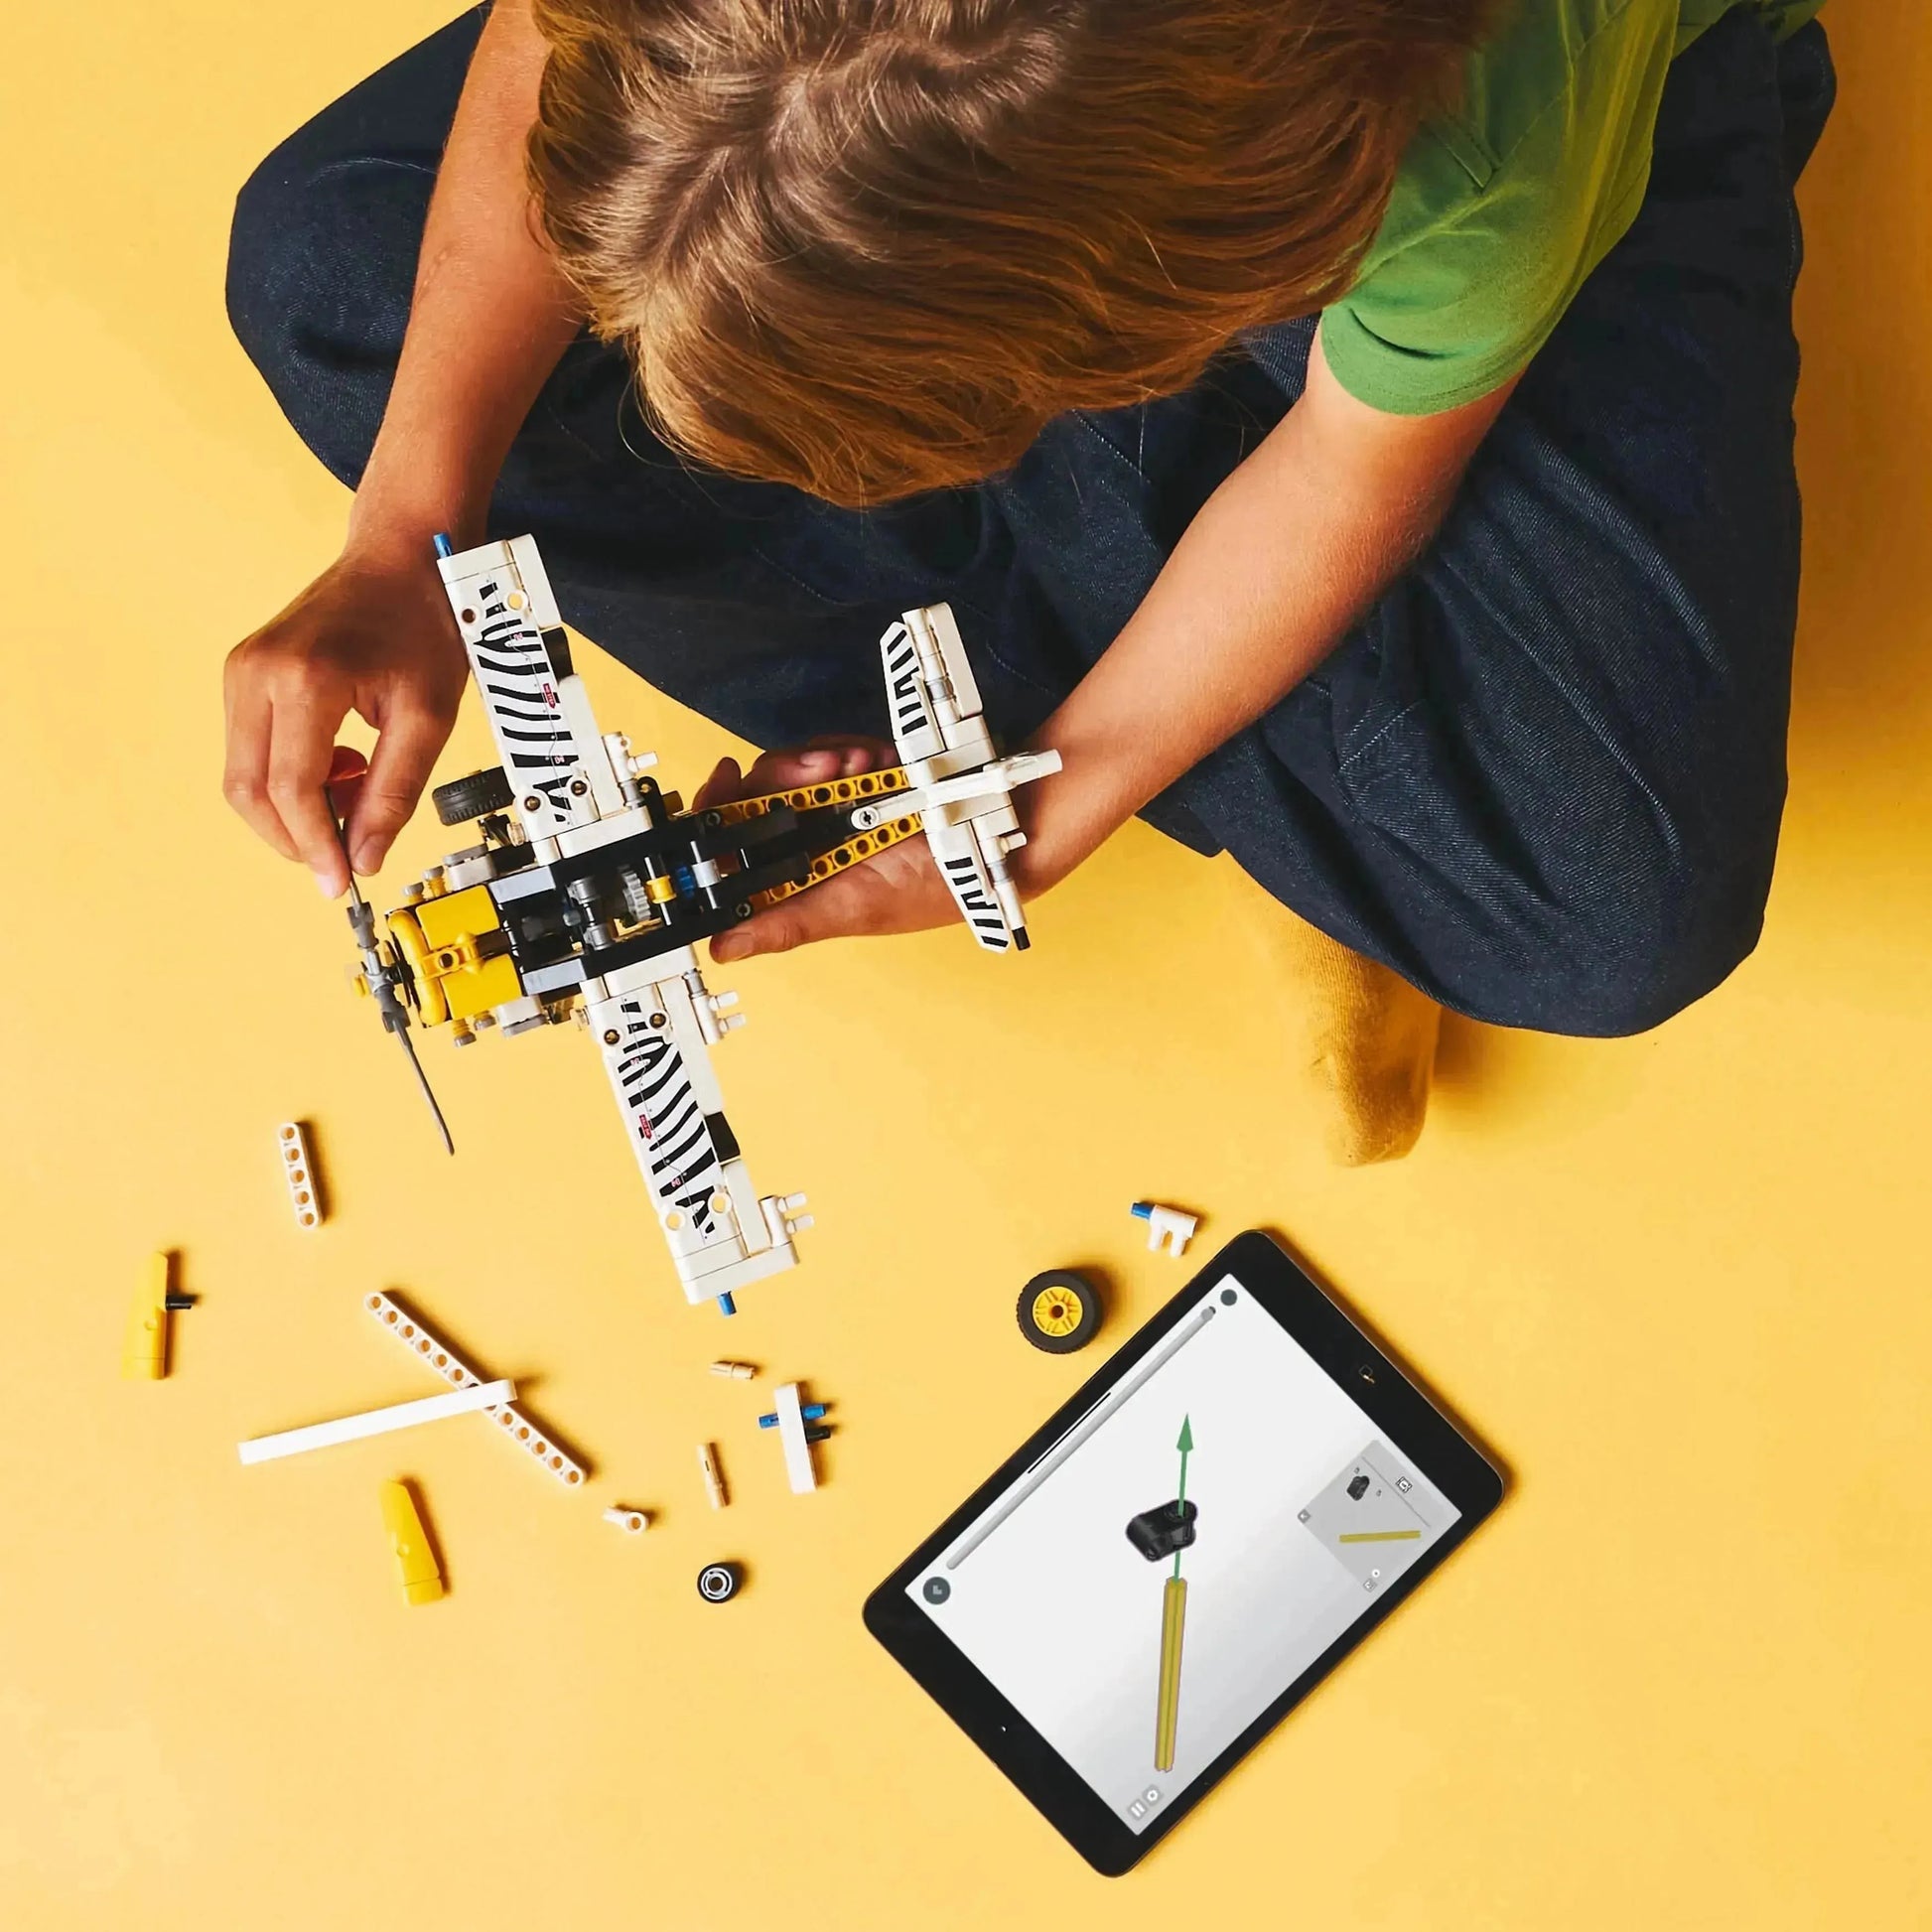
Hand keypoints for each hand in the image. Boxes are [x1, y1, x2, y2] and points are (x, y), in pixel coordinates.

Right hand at [222, 543, 471, 895]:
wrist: (401, 559)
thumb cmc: (424, 625)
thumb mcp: (429, 717)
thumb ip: (395, 792)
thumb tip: (367, 858)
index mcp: (305, 679)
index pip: (292, 790)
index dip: (315, 846)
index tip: (340, 883)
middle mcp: (256, 672)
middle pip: (251, 790)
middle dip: (295, 836)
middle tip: (347, 852)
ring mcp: (241, 671)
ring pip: (244, 776)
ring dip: (294, 806)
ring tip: (358, 784)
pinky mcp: (242, 674)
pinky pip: (251, 751)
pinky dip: (289, 777)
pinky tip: (341, 763)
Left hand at [696, 738, 972, 961]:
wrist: (994, 839)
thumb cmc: (928, 890)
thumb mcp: (850, 910)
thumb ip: (786, 924)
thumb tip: (722, 947)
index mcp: (790, 880)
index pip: (726, 844)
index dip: (711, 812)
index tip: (723, 780)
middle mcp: (801, 843)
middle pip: (750, 795)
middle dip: (781, 776)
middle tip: (821, 773)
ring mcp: (826, 807)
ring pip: (785, 768)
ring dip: (817, 761)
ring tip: (858, 766)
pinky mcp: (852, 776)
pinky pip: (825, 748)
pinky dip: (845, 748)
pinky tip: (873, 761)